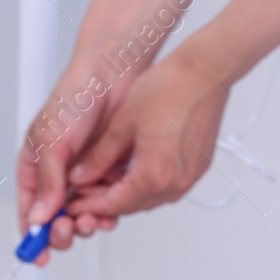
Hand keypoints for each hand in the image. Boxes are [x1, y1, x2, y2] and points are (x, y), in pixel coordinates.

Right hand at [16, 59, 125, 265]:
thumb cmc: (73, 98)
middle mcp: (57, 177)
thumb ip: (47, 183)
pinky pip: (105, 205)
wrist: (112, 78)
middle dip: (62, 231)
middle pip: (55, 221)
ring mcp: (83, 178)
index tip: (38, 255)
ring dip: (86, 224)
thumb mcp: (52, 142)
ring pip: (81, 217)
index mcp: (34, 169)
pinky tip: (109, 211)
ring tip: (92, 220)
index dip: (32, 237)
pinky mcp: (106, 177)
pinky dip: (107, 212)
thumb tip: (39, 217)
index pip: (29, 211)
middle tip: (70, 230)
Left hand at [61, 48, 229, 224]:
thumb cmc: (169, 88)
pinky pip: (166, 188)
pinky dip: (145, 185)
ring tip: (104, 181)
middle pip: (131, 207)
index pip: (112, 205)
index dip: (88, 206)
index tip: (72, 205)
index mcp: (153, 176)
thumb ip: (99, 158)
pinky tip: (131, 171)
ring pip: (148, 199)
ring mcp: (189, 179)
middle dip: (106, 203)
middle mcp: (174, 184)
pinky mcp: (197, 170)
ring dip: (126, 195)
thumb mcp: (122, 124)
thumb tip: (81, 177)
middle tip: (84, 195)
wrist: (206, 72)